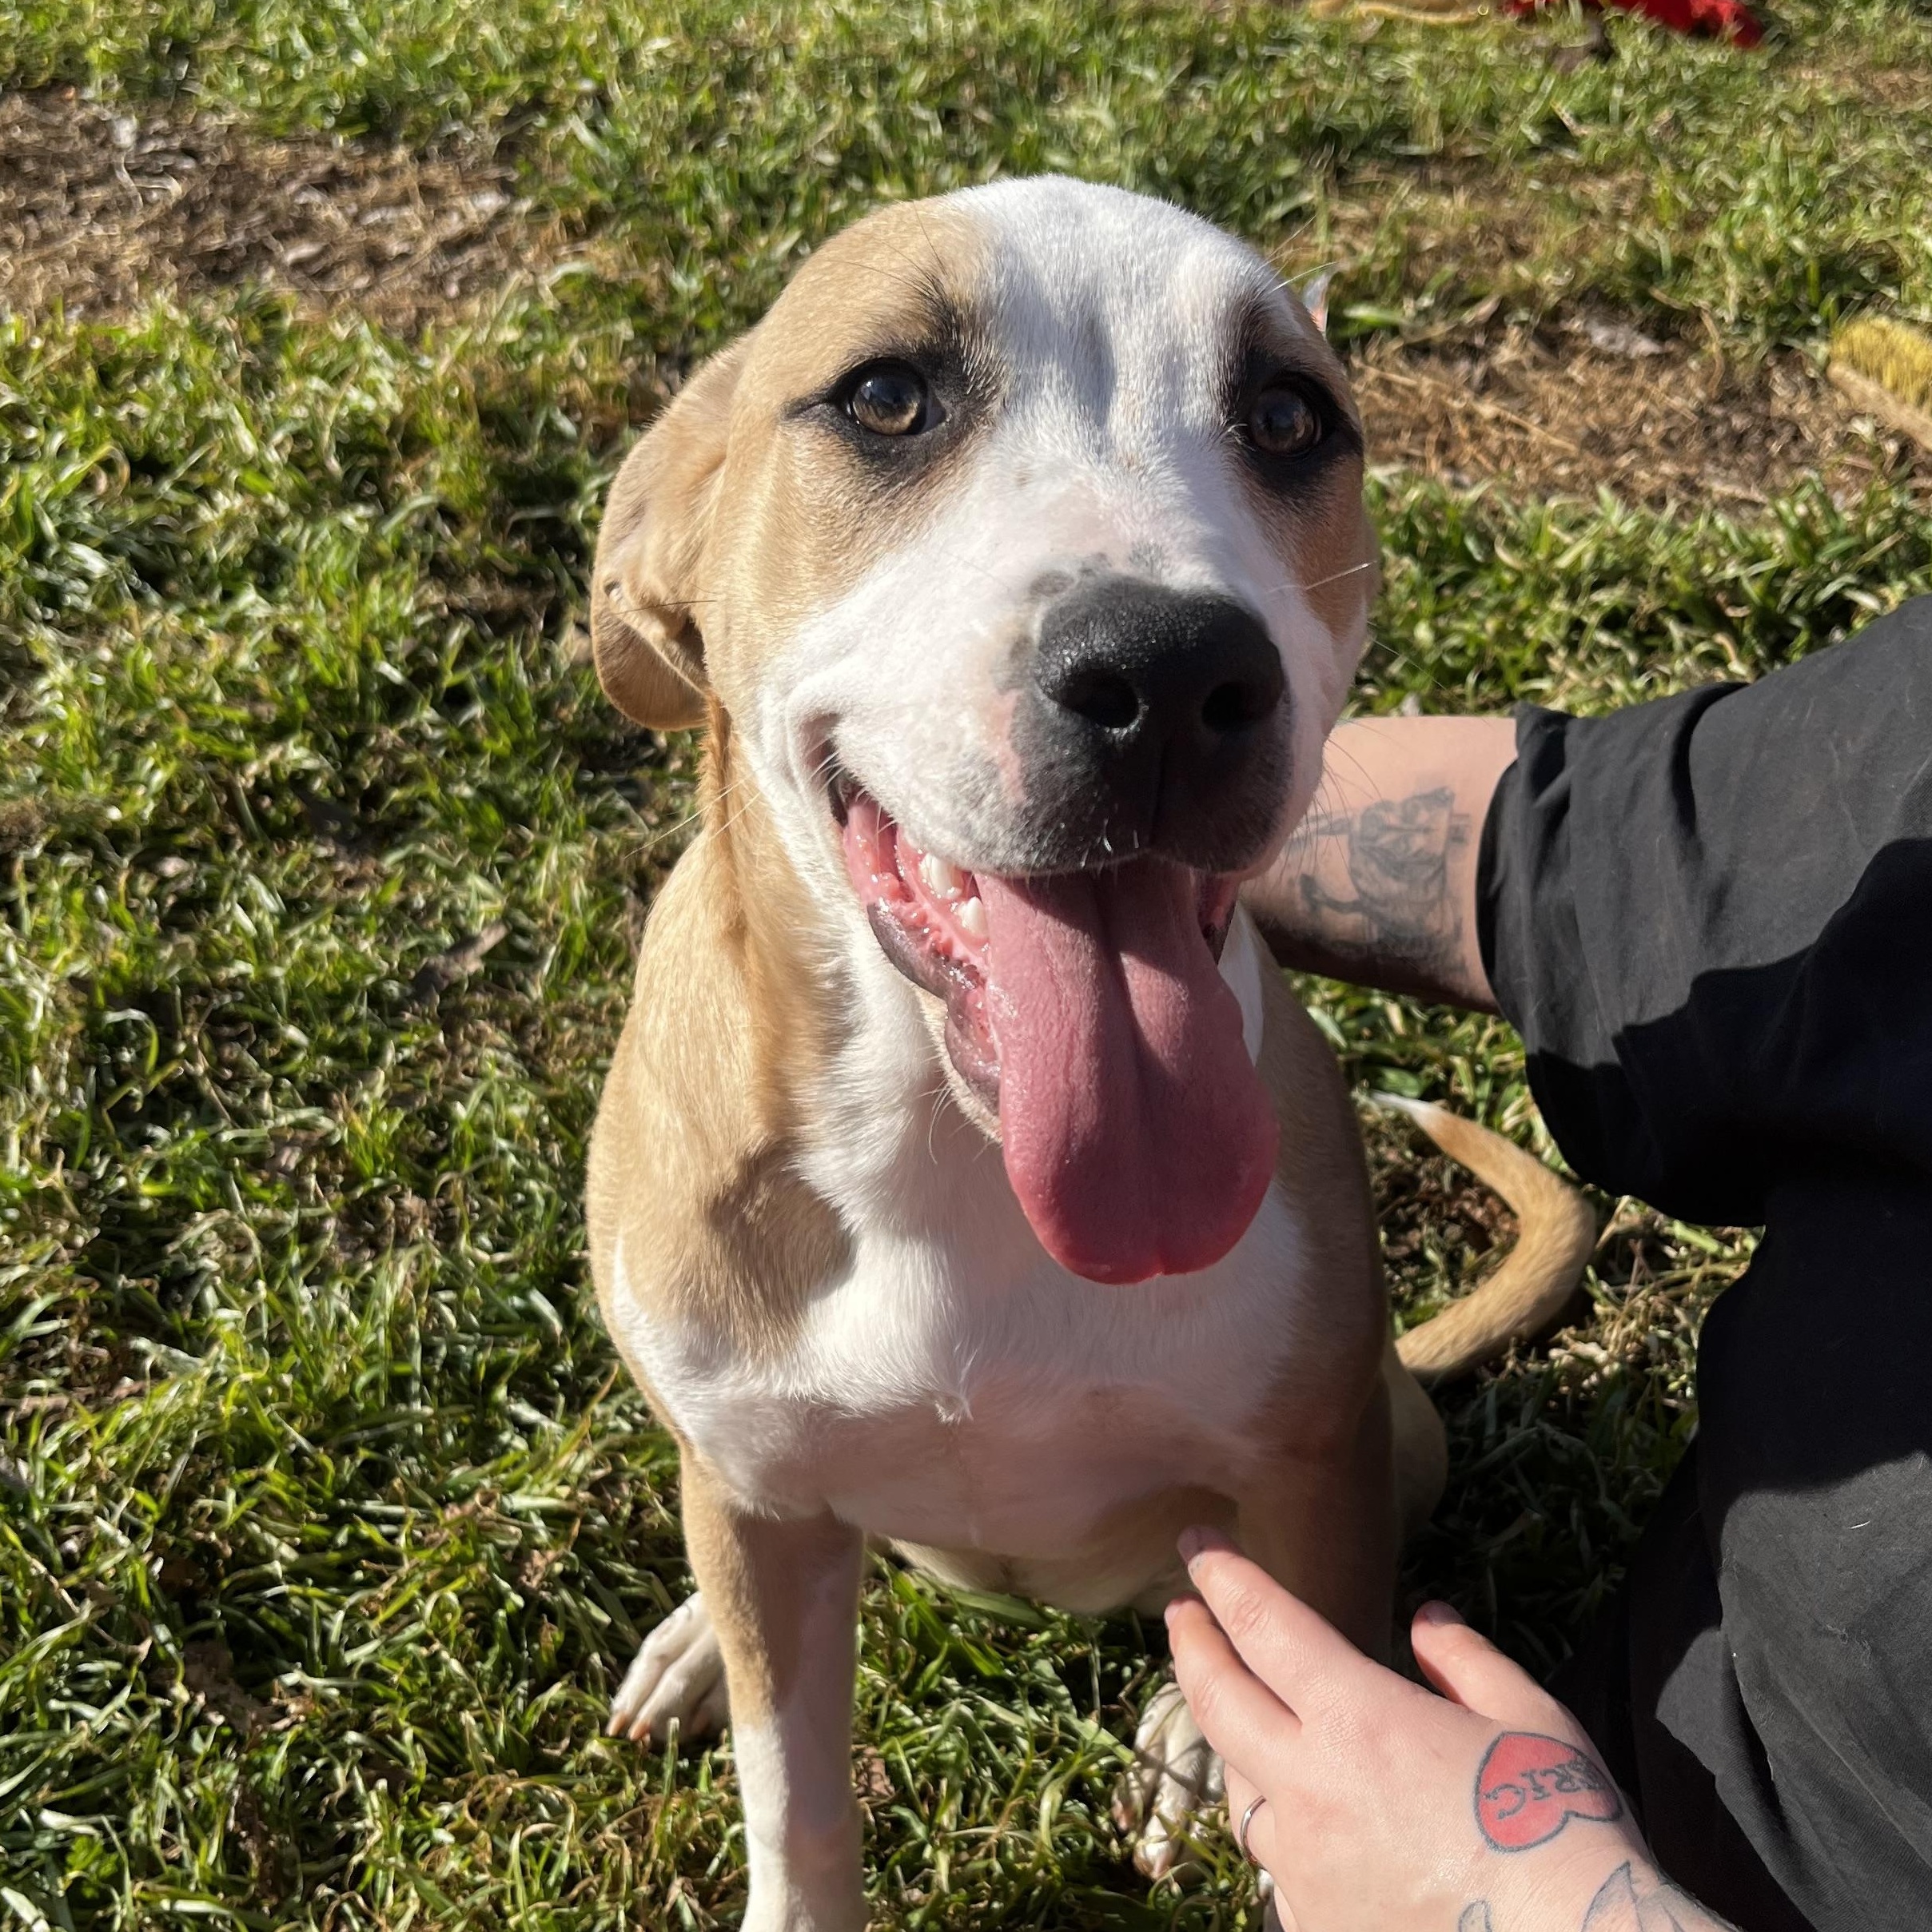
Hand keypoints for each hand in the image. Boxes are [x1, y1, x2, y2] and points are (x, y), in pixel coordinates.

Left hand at [1165, 1528, 1737, 1930]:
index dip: (1221, 1575)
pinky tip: (1308, 1826)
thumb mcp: (1531, 1718)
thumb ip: (1467, 1661)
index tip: (1196, 1541)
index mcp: (1357, 1718)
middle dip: (1191, 1643)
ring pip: (1239, 1789)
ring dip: (1235, 1743)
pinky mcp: (1312, 1926)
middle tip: (1180, 1611)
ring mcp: (1303, 1866)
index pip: (1262, 1624)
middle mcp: (1310, 1787)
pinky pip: (1278, 1867)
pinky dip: (1285, 1832)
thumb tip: (1426, 1621)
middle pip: (1215, 1698)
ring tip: (1243, 1717)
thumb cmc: (1564, 1832)